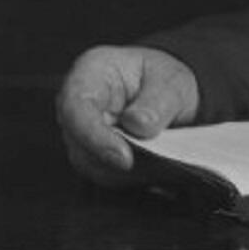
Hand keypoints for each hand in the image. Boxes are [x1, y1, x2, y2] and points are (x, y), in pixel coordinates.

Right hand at [55, 45, 200, 185]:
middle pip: (80, 143)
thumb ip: (159, 101)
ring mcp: (80, 133)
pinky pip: (105, 174)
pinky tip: (154, 168)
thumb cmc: (163, 81)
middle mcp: (76, 105)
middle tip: (157, 163)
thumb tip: (139, 123)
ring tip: (161, 162)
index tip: (125, 158)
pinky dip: (131, 176)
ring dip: (127, 171)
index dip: (95, 137)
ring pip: (92, 164)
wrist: (168, 97)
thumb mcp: (173, 82)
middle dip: (116, 159)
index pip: (76, 108)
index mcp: (90, 73)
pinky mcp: (90, 156)